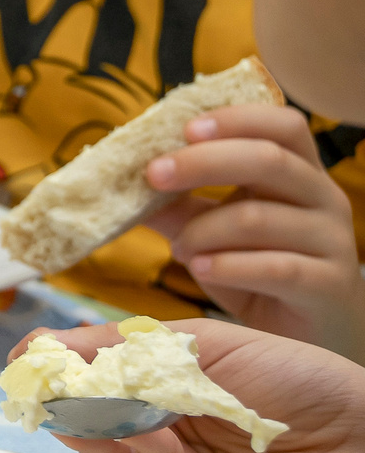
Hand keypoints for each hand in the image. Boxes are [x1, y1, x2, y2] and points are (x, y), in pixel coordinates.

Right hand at [14, 319, 364, 452]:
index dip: (56, 367)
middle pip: (87, 417)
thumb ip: (131, 348)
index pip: (93, 372)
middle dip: (66, 403)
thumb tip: (55, 349)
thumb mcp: (207, 345)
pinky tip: (153, 443)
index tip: (23, 361)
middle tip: (51, 392)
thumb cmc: (297, 380)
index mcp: (164, 379)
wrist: (363, 442)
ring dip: (98, 434)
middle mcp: (160, 424)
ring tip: (109, 421)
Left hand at [143, 105, 364, 359]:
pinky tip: (200, 269)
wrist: (306, 334)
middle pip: (270, 159)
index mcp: (299, 172)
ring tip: (178, 249)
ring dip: (203, 230)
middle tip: (153, 175)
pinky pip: (276, 267)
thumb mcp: (212, 231)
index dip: (236, 119)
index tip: (184, 128)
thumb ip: (176, 206)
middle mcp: (323, 198)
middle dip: (203, 162)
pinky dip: (228, 266)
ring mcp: (332, 240)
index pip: (283, 124)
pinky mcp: (329, 284)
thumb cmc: (257, 270)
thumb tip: (119, 184)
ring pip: (259, 217)